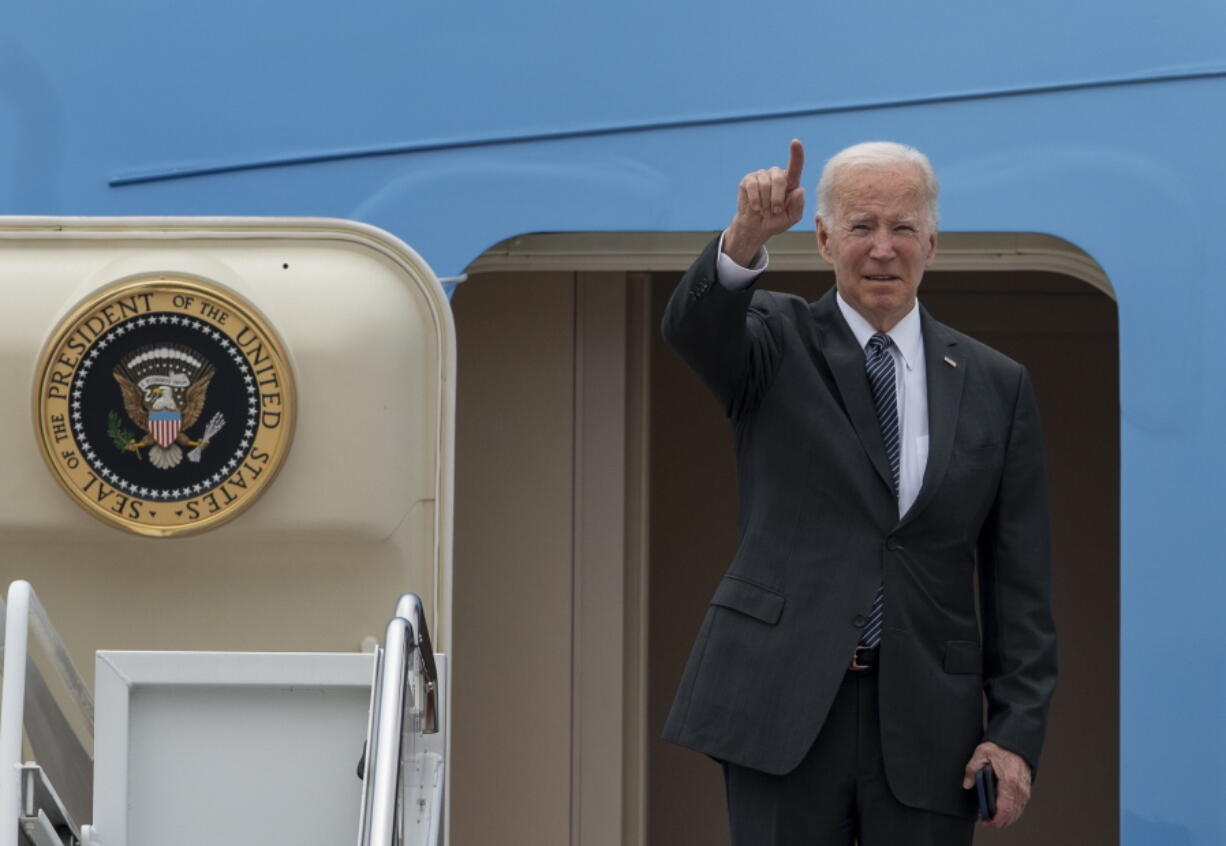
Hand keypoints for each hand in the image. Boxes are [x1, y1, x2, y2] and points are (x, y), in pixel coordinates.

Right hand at [722, 139, 805, 265]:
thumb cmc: (776, 221)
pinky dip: (755, 200)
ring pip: (765, 184)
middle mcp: (776, 175)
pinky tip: (755, 207)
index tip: (795, 142)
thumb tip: (799, 190)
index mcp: (790, 182)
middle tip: (775, 211)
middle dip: (777, 198)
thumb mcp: (792, 218)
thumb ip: (798, 205)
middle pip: (779, 179)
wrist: (756, 227)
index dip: (796, 154)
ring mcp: (761, 175)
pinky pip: (752, 186)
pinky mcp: (748, 180)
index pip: (795, 165)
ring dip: (765, 202)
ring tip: (764, 210)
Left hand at [962, 741, 1031, 828]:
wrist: (1015, 740)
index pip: (1003, 809)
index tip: (985, 821)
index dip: (994, 819)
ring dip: (1005, 818)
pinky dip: (1012, 812)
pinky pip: (1020, 805)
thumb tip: (967, 784)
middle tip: (985, 821)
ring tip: (992, 818)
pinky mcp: (1026, 788)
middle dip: (998, 821)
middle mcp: (1019, 788)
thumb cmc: (1001, 747)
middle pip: (1011, 814)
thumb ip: (972, 769)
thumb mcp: (982, 754)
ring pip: (1017, 812)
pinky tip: (1003, 812)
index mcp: (1009, 781)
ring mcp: (1024, 789)